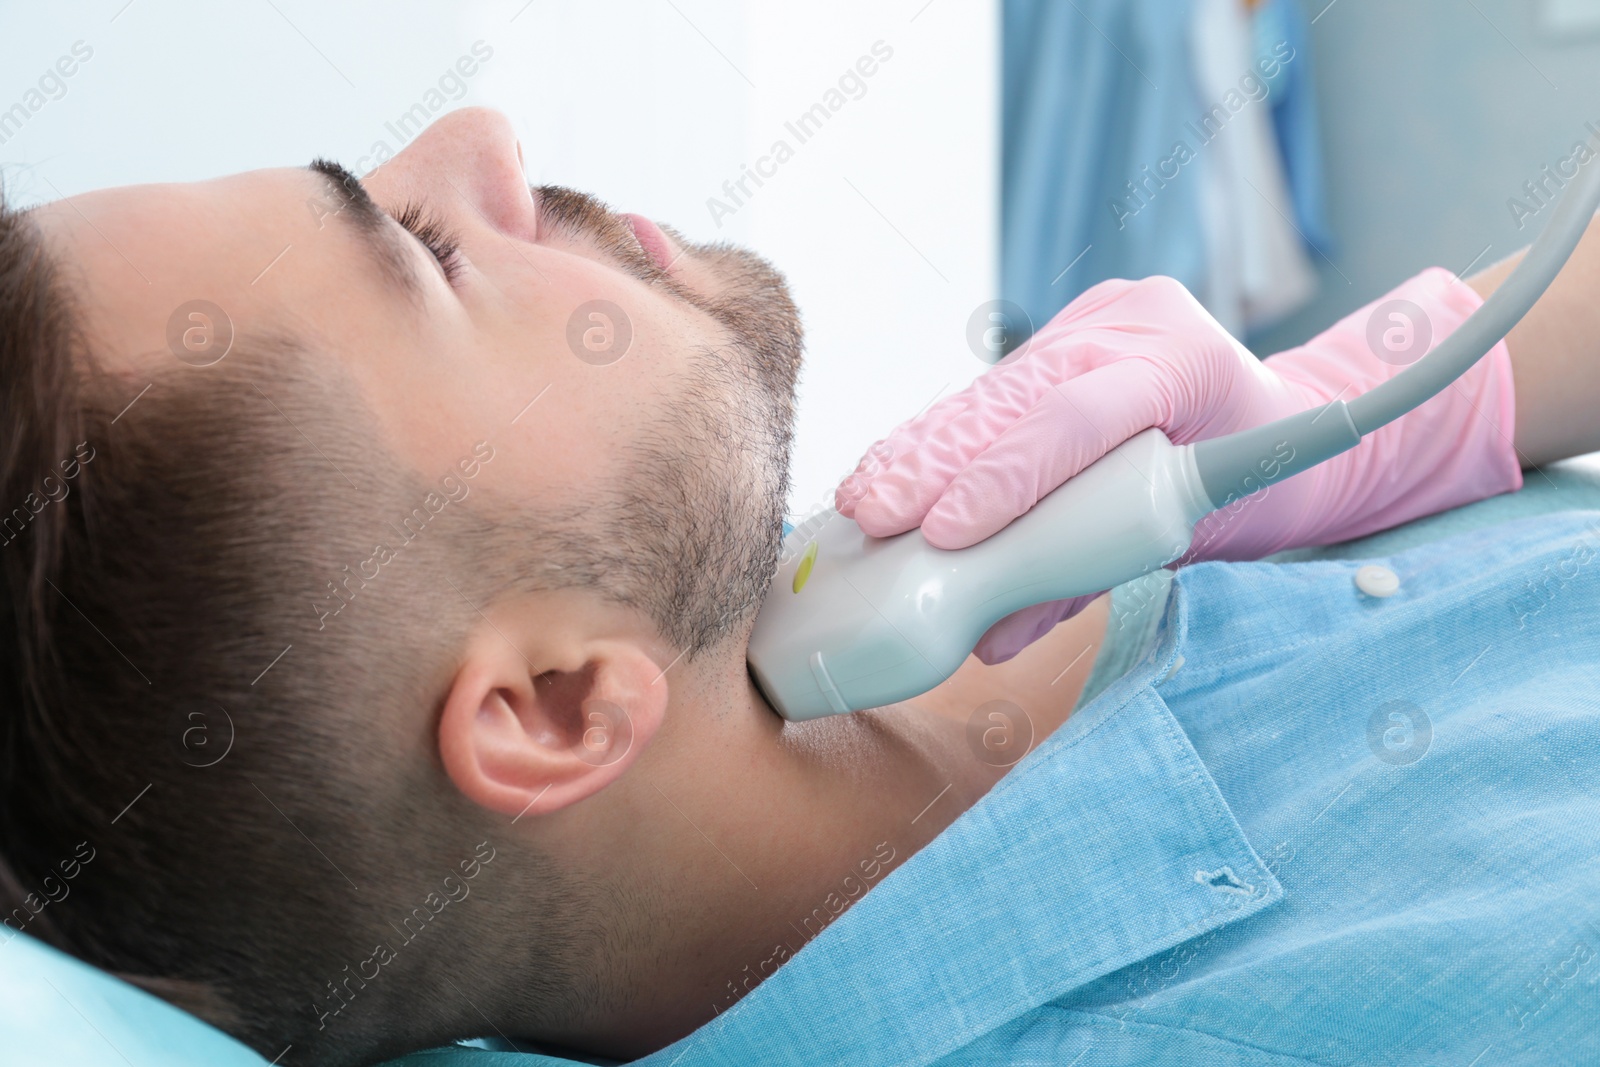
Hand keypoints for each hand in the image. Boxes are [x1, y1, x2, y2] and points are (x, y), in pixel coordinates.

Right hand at [838, 270, 1518, 662]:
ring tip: (862, 502)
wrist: (1297, 418)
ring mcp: (1094, 320)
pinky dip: (936, 439)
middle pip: (1013, 397)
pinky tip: (887, 472)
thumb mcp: (1198, 536)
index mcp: (1184, 359)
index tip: (944, 532)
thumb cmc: (1262, 482)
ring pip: (990, 390)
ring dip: (919, 450)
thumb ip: (1094, 575)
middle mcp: (1130, 323)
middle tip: (875, 517)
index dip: (1005, 476)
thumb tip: (992, 636)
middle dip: (934, 461)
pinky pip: (989, 393)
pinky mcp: (1062, 337)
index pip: (1076, 417)